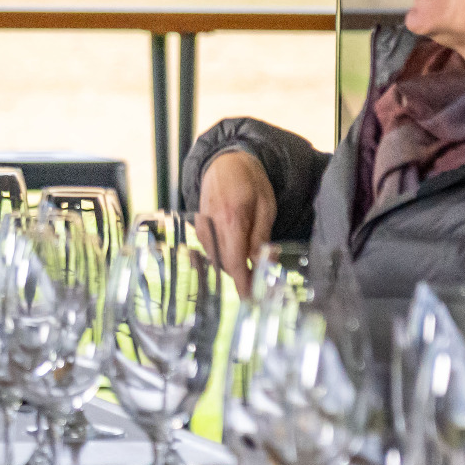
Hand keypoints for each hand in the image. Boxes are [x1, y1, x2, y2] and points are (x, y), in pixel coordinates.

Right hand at [195, 151, 277, 291]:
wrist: (225, 162)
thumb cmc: (250, 182)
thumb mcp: (266, 207)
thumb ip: (261, 237)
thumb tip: (265, 264)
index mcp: (231, 219)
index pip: (234, 261)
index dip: (242, 284)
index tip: (251, 301)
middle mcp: (211, 226)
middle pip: (225, 264)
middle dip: (242, 277)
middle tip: (261, 287)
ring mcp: (201, 227)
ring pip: (217, 259)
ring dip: (234, 266)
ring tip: (253, 267)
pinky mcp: (198, 227)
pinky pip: (211, 250)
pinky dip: (225, 256)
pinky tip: (237, 252)